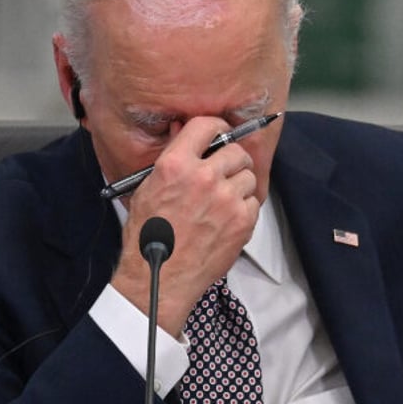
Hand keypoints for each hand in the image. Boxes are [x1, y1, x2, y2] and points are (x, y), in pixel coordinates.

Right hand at [109, 116, 259, 336]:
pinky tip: (227, 219)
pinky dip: (245, 208)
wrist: (158, 277)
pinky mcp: (241, 221)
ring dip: (239, 186)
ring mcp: (225, 199)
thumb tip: (183, 132)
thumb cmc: (149, 236)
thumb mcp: (148, 188)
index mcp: (176, 164)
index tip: (221, 134)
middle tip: (225, 173)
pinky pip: (254, 202)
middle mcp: (203, 177)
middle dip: (232, 161)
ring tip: (223, 201)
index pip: (207, 125)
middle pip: (235, 151)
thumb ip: (171, 159)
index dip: (218, 128)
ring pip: (249, 176)